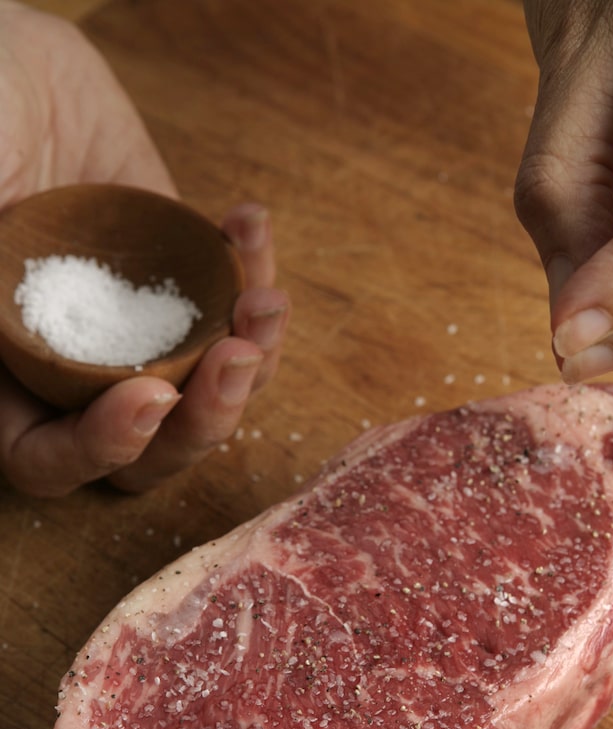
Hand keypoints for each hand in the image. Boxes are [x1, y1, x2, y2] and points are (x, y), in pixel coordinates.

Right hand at [0, 2, 288, 495]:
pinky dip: (255, 276)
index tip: (149, 397)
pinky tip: (247, 225)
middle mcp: (76, 372)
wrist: (11, 65)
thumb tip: (0, 341)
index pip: (49, 460)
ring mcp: (139, 335)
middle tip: (235, 361)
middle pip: (150, 450)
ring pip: (208, 395)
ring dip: (252, 362)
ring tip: (265, 301)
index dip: (100, 448)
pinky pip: (233, 312)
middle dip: (204, 421)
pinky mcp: (184, 288)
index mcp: (8, 376)